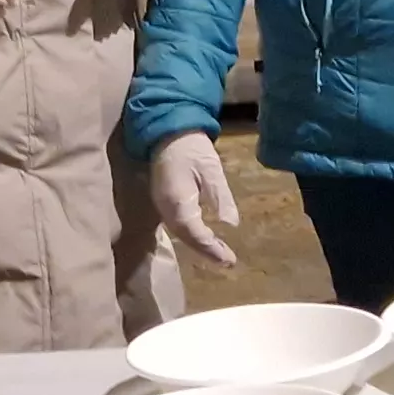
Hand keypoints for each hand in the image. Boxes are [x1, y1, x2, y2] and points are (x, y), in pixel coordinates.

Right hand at [151, 131, 239, 269]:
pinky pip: (179, 226)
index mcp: (178, 202)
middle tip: (228, 262)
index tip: (230, 260)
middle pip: (187, 238)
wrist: (168, 132)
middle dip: (207, 252)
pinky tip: (207, 238)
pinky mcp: (164, 203)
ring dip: (201, 246)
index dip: (212, 249)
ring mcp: (162, 207)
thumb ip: (221, 197)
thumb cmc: (192, 148)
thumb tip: (231, 225)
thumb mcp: (212, 170)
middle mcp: (166, 209)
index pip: (196, 234)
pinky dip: (193, 236)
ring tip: (221, 254)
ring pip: (182, 234)